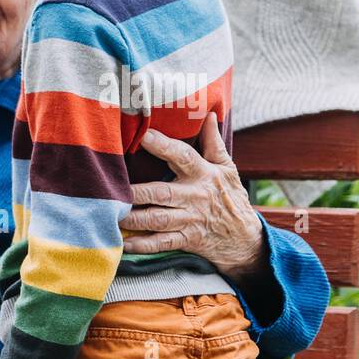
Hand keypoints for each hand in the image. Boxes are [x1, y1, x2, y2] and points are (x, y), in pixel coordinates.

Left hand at [122, 111, 265, 279]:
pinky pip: (161, 243)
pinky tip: (125, 243)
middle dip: (137, 192)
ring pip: (157, 218)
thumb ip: (213, 142)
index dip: (163, 146)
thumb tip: (207, 114)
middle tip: (113, 188)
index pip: (182, 156)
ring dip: (133, 218)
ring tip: (112, 214)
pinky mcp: (187, 240)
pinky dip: (142, 244)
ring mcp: (190, 220)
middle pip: (161, 192)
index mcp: (204, 174)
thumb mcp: (227, 168)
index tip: (144, 136)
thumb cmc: (232, 198)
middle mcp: (195, 197)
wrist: (246, 238)